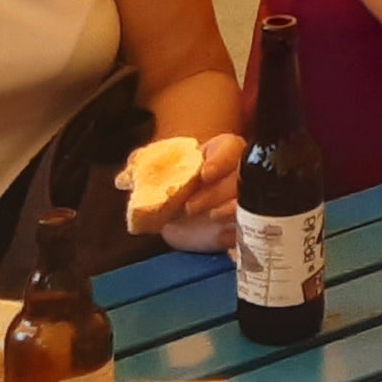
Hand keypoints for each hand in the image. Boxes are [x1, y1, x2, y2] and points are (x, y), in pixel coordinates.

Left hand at [137, 127, 246, 252]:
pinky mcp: (244, 224)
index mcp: (219, 152)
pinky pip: (250, 225)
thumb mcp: (158, 175)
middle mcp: (237, 172)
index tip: (204, 173)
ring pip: (249, 199)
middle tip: (191, 206)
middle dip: (217, 190)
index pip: (229, 148)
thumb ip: (144, 165)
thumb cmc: (174, 189)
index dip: (219, 160)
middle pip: (240, 175)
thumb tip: (130, 164)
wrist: (182, 222)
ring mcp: (244, 198)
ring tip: (210, 217)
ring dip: (229, 208)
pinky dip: (237, 229)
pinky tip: (223, 233)